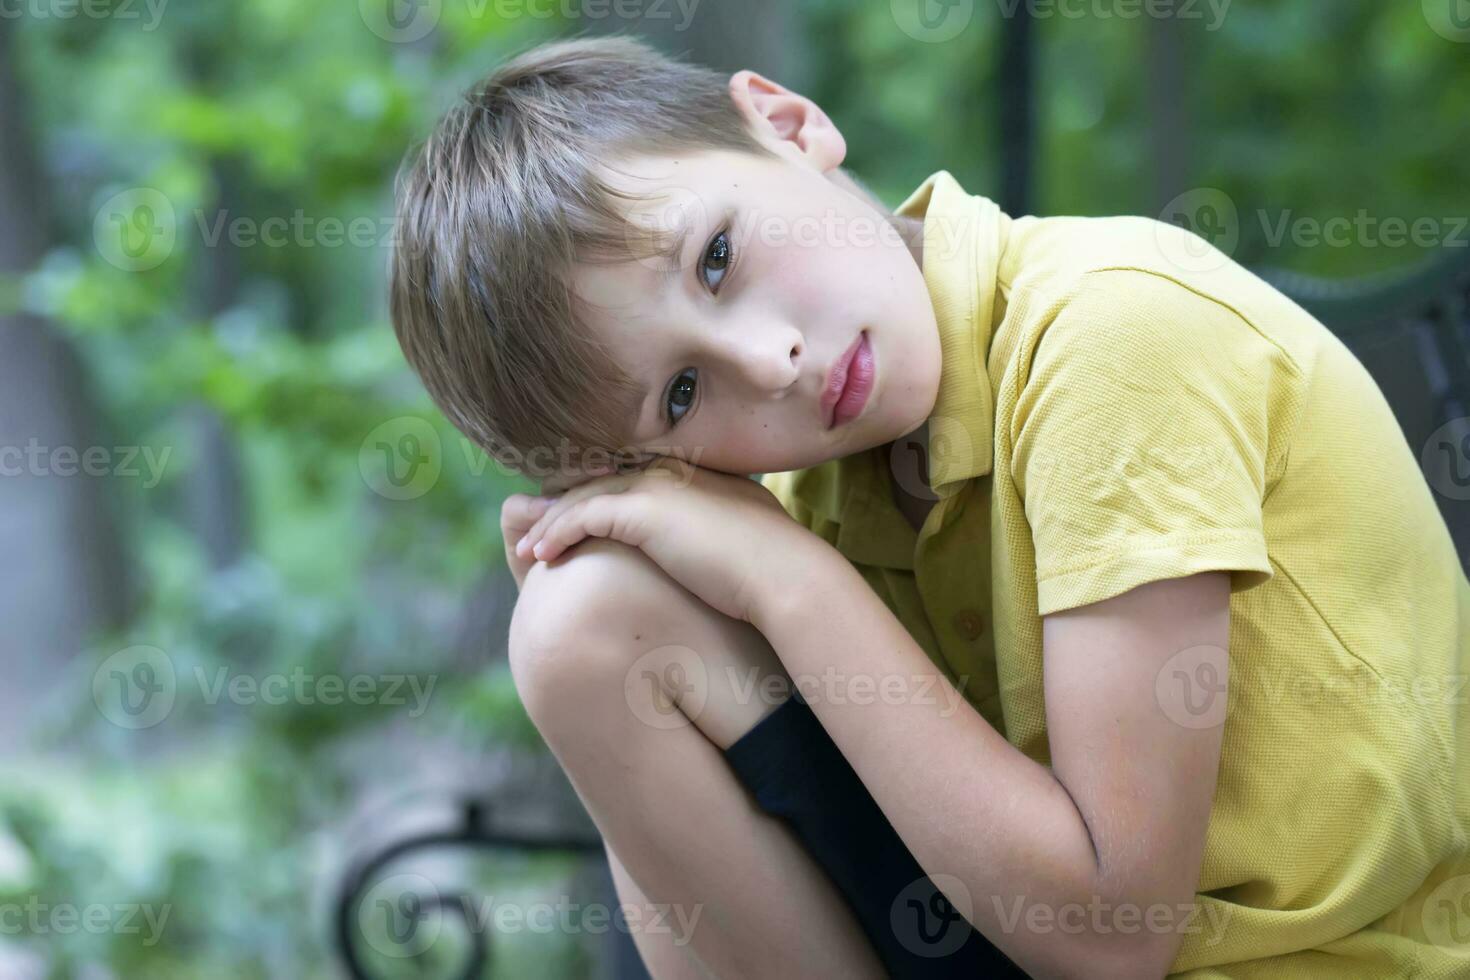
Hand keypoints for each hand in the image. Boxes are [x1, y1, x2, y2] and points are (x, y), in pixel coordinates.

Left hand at [507, 457, 818, 622]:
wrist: (788, 577)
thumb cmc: (775, 573)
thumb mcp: (746, 546)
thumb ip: (721, 539)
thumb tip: (718, 560)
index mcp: (697, 476)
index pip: (632, 477)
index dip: (597, 496)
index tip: (572, 518)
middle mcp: (673, 472)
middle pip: (600, 479)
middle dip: (563, 502)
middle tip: (535, 528)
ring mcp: (657, 487)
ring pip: (584, 494)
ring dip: (551, 521)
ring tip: (528, 547)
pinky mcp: (643, 511)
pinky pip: (582, 515)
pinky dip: (557, 531)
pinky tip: (541, 554)